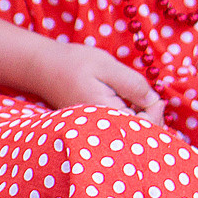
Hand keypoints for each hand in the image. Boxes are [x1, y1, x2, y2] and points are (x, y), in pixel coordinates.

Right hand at [34, 42, 164, 127]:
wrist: (41, 67)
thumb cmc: (73, 63)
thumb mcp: (107, 66)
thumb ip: (133, 84)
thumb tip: (155, 100)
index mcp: (106, 115)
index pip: (143, 127)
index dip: (156, 112)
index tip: (155, 96)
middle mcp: (100, 129)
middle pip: (137, 134)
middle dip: (149, 116)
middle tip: (149, 95)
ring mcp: (96, 129)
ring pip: (128, 130)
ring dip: (138, 115)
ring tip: (133, 95)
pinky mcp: (94, 125)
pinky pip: (118, 126)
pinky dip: (127, 115)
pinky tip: (124, 101)